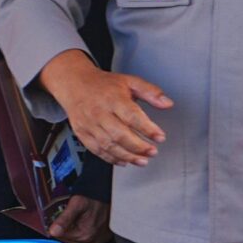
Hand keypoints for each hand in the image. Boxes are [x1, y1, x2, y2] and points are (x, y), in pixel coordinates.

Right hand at [40, 50, 171, 166]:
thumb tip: (167, 103)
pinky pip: (96, 149)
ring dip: (127, 156)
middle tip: (153, 152)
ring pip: (108, 145)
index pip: (132, 116)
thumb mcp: (130, 81)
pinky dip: (111, 158)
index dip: (147, 129)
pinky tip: (124, 161)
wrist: (75, 84)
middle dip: (138, 147)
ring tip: (142, 160)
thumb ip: (151, 92)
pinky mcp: (82, 133)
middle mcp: (99, 112)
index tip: (160, 137)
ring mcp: (89, 124)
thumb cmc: (104, 85)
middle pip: (119, 134)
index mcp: (113, 98)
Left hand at [45, 196, 109, 242]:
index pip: (60, 236)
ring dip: (74, 228)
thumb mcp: (75, 205)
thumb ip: (64, 219)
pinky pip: (85, 236)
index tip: (62, 215)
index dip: (58, 225)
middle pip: (68, 238)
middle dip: (66, 227)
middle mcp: (93, 240)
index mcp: (85, 235)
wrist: (105, 194)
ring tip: (79, 217)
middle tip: (72, 215)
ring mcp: (98, 240)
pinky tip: (85, 221)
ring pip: (76, 237)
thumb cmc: (92, 198)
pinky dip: (82, 229)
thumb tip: (53, 231)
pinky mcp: (101, 238)